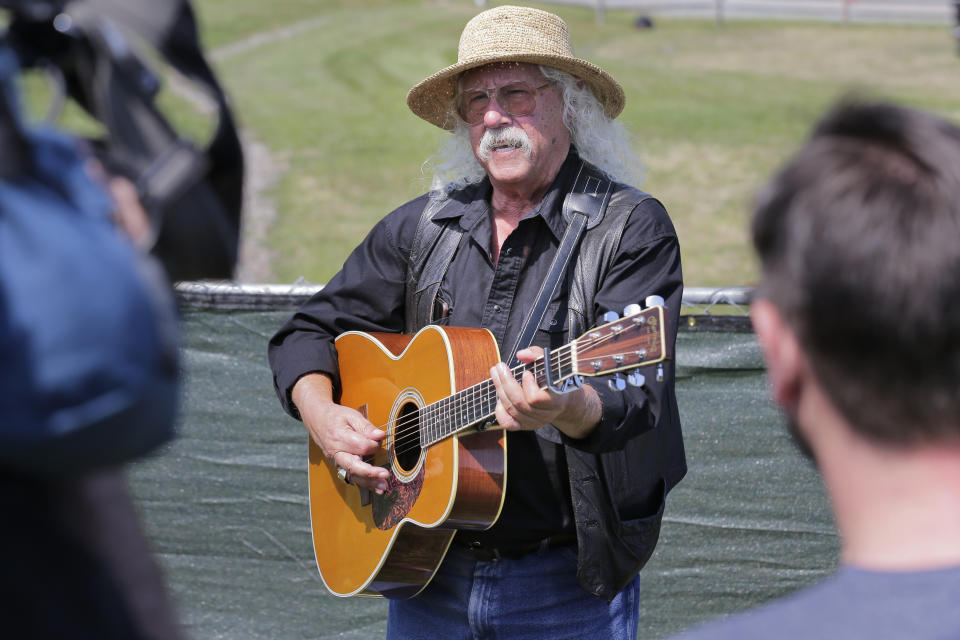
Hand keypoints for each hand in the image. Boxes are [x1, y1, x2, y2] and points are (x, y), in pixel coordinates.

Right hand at [292, 374, 389, 492]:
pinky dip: (364, 483)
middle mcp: (336, 452)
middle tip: (385, 474)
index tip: (380, 439)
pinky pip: (351, 477)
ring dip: (368, 482)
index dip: (373, 445)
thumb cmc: (336, 417)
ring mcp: (336, 461)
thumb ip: (366, 427)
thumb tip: (380, 435)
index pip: (360, 446)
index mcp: (339, 437)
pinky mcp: (339, 466)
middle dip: (370, 472)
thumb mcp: (351, 415)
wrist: (317, 421)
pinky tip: (376, 487)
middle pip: (353, 466)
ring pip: (352, 475)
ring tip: (383, 486)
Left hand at [489, 347, 601, 437]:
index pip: (536, 398)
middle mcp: (546, 414)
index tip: (526, 372)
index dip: (527, 385)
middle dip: (505, 382)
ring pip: (512, 410)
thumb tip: (521, 355)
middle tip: (499, 367)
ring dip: (500, 390)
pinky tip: (500, 397)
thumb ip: (537, 354)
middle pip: (520, 403)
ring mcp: (535, 422)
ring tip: (496, 375)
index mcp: (556, 400)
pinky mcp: (525, 426)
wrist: (561, 398)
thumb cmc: (553, 377)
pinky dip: (500, 410)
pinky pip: (507, 422)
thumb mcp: (549, 362)